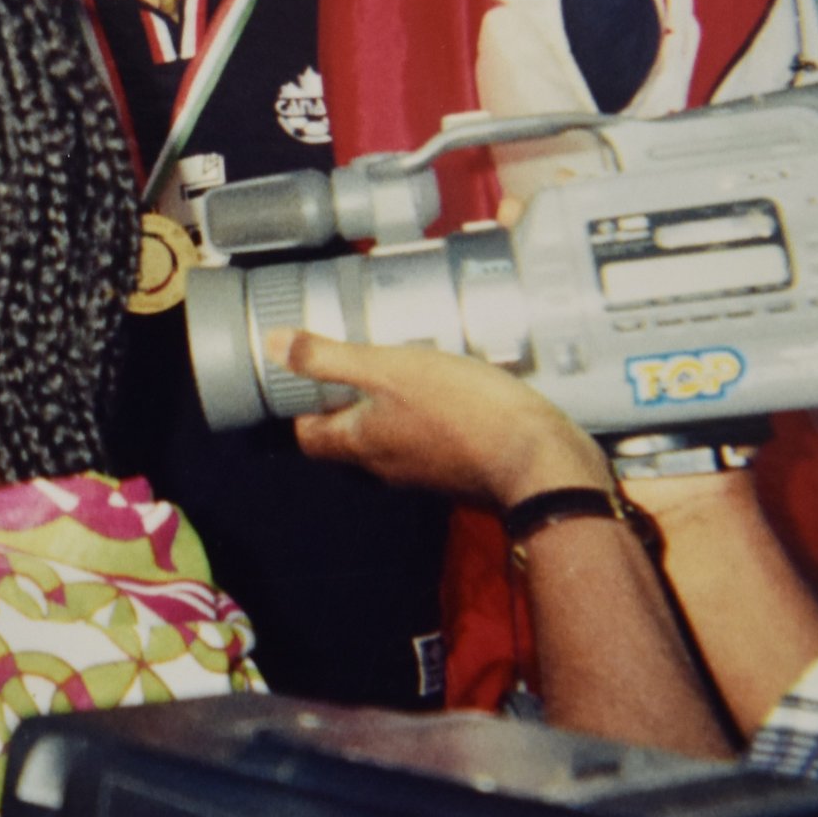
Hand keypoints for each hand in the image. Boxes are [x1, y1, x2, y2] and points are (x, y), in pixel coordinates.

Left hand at [278, 328, 608, 507]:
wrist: (543, 459)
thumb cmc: (464, 412)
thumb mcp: (390, 369)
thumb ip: (331, 359)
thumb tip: (274, 344)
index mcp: (359, 445)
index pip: (308, 435)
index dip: (300, 405)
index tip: (307, 372)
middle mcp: (386, 466)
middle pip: (348, 437)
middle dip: (345, 401)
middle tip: (356, 357)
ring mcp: (426, 472)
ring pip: (391, 438)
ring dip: (390, 406)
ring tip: (403, 363)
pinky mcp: (462, 467)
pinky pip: (431, 440)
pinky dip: (429, 415)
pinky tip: (449, 384)